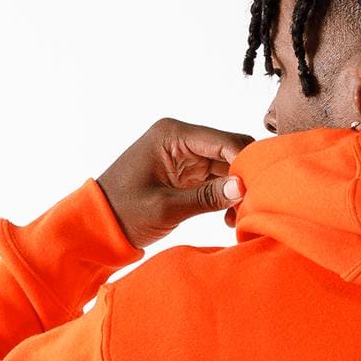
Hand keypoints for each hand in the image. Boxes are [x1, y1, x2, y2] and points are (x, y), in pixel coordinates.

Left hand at [97, 117, 254, 247]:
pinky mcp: (188, 175)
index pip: (223, 141)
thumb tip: (242, 188)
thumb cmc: (124, 211)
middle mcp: (182, 139)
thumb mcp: (165, 207)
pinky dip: (226, 197)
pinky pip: (218, 181)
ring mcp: (186, 157)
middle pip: (230, 151)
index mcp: (173, 135)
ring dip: (237, 190)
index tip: (261, 188)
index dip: (245, 162)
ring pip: (228, 168)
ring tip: (238, 216)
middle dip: (245, 177)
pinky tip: (227, 218)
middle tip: (254, 205)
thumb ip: (205, 197)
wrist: (98, 224)